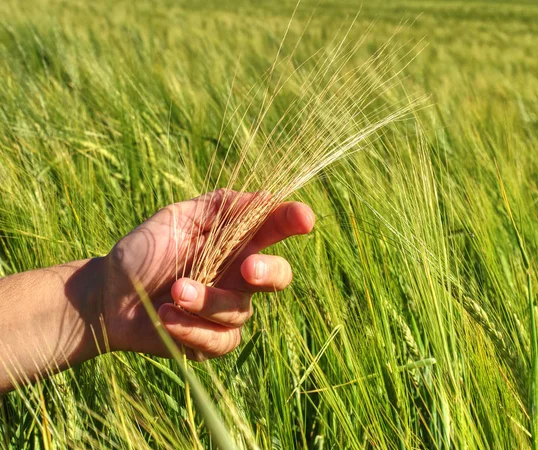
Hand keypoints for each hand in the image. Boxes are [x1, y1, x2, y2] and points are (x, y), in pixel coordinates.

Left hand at [101, 189, 313, 358]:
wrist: (107, 296)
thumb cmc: (143, 252)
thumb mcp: (176, 219)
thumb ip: (217, 207)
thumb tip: (263, 195)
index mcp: (235, 242)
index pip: (273, 229)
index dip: (292, 222)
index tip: (304, 219)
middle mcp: (238, 276)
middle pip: (279, 276)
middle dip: (270, 272)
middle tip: (248, 269)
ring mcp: (227, 311)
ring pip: (241, 310)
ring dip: (208, 300)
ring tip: (174, 291)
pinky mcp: (211, 341)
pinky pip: (220, 340)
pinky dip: (192, 328)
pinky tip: (167, 316)